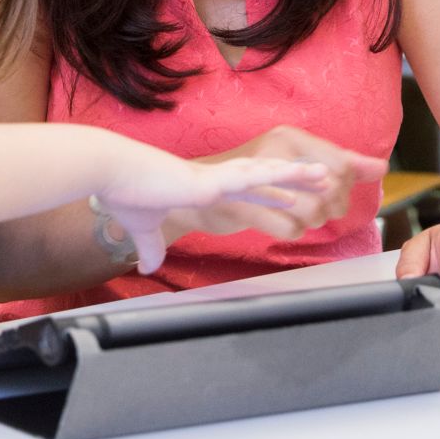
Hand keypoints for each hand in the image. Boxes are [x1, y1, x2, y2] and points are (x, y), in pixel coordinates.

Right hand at [97, 150, 333, 273]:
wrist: (112, 172)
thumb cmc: (124, 194)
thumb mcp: (141, 227)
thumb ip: (149, 247)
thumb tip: (144, 266)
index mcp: (201, 187)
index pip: (244, 190)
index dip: (270, 193)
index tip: (292, 196)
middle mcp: (215, 179)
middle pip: (265, 178)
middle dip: (293, 180)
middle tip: (323, 180)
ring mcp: (217, 177)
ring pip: (268, 174)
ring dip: (298, 175)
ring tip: (327, 175)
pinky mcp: (213, 180)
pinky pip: (255, 178)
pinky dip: (280, 177)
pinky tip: (301, 176)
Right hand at [181, 126, 387, 240]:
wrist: (196, 188)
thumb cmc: (252, 176)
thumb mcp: (295, 160)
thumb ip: (339, 163)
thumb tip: (380, 168)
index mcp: (289, 136)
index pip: (342, 163)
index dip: (347, 184)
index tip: (333, 189)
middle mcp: (274, 151)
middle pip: (332, 190)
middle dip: (331, 206)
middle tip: (317, 207)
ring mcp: (256, 178)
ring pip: (314, 211)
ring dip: (312, 221)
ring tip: (296, 214)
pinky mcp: (243, 205)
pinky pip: (291, 229)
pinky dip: (292, 232)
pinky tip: (280, 223)